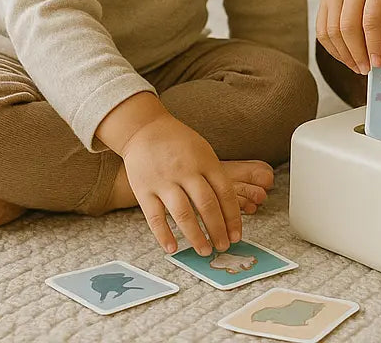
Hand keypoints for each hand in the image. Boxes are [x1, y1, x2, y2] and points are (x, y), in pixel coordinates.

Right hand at [119, 110, 243, 255]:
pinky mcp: (144, 189)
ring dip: (196, 236)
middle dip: (217, 229)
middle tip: (223, 247)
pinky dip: (164, 235)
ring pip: (183, 214)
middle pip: (207, 205)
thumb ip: (214, 176)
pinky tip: (173, 248)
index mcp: (206, 161)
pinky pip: (155, 217)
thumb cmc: (179, 143)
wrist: (146, 128)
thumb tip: (229, 209)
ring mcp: (165, 181)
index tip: (236, 235)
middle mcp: (187, 171)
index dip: (233, 217)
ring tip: (204, 251)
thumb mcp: (203, 151)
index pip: (225, 193)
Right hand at [316, 0, 380, 73]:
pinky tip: (347, 56)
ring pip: (331, 30)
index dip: (374, 45)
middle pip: (347, 26)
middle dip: (357, 54)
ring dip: (344, 54)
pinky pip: (322, 29)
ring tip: (359, 66)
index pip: (371, 19)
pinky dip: (332, 48)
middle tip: (368, 70)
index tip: (379, 64)